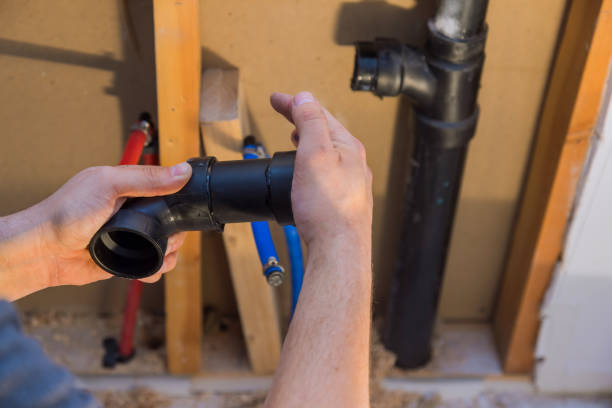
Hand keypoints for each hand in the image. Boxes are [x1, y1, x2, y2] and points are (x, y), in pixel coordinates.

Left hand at [0, 163, 191, 299]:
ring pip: (163, 242)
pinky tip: (151, 269)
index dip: (179, 198)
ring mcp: (128, 234)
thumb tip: (183, 172)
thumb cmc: (65, 214)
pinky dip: (156, 267)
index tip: (187, 209)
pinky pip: (150, 262)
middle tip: (170, 238)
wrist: (42, 252)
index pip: (165, 186)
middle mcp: (130, 210)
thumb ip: (146, 179)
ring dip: (169, 251)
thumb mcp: (109, 186)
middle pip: (169, 218)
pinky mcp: (124, 256)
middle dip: (176, 231)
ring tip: (162, 256)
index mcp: (127, 186)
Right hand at [270, 91, 372, 246]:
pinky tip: (305, 173)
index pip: (318, 115)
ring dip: (308, 140)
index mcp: (348, 147)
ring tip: (294, 136)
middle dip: (302, 119)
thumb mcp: (315, 154)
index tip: (275, 98)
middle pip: (326, 132)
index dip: (295, 103)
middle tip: (284, 110)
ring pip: (328, 153)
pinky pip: (327, 172)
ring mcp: (350, 184)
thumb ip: (310, 123)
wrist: (338, 249)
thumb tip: (306, 98)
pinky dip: (312, 163)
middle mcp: (353, 164)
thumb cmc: (327, 207)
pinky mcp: (342, 202)